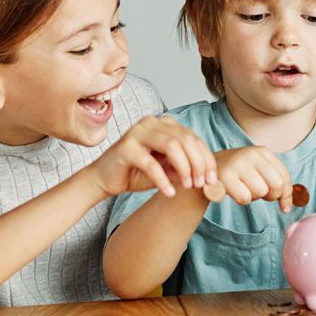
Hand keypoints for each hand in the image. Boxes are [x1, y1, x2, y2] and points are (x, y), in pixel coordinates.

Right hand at [90, 116, 215, 198]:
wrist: (103, 180)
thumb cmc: (136, 173)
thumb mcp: (166, 169)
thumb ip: (184, 167)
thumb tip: (209, 177)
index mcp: (163, 124)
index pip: (192, 137)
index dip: (206, 158)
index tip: (213, 179)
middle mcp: (152, 122)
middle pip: (185, 139)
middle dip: (198, 163)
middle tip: (202, 184)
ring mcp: (137, 132)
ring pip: (171, 145)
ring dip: (184, 168)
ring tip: (188, 186)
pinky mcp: (126, 147)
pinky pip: (150, 163)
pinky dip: (163, 179)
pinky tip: (169, 193)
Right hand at [215, 146, 292, 212]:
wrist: (206, 170)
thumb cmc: (239, 174)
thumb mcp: (259, 172)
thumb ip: (278, 185)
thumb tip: (287, 208)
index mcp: (263, 152)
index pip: (285, 177)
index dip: (286, 195)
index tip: (284, 206)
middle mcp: (252, 154)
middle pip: (277, 184)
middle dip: (272, 196)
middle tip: (261, 194)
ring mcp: (238, 163)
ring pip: (260, 192)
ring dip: (253, 197)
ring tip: (243, 188)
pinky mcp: (225, 176)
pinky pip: (244, 198)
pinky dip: (241, 199)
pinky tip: (233, 191)